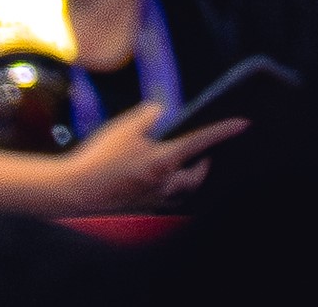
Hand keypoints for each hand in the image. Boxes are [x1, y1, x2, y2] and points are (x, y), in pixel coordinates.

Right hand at [43, 104, 244, 213]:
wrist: (72, 190)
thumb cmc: (98, 158)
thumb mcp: (125, 127)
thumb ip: (149, 114)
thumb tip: (161, 111)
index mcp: (163, 161)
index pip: (202, 142)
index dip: (224, 131)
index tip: (244, 123)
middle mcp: (163, 183)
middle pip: (196, 177)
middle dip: (204, 165)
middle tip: (204, 153)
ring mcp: (151, 199)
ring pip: (180, 191)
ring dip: (187, 179)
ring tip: (182, 165)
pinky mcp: (138, 207)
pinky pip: (162, 199)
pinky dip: (167, 189)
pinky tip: (156, 179)